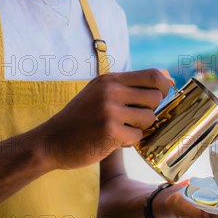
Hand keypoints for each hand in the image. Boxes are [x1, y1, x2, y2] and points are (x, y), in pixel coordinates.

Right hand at [37, 69, 169, 169]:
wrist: (50, 141)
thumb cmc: (81, 118)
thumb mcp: (100, 93)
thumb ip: (128, 87)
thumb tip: (167, 79)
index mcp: (110, 79)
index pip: (153, 75)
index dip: (163, 87)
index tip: (160, 97)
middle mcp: (111, 91)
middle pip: (156, 97)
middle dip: (150, 111)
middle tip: (135, 119)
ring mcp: (110, 110)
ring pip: (150, 118)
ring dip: (140, 128)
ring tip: (122, 129)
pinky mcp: (109, 131)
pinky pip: (137, 136)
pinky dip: (130, 142)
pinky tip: (114, 140)